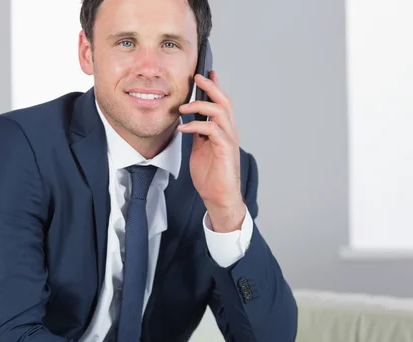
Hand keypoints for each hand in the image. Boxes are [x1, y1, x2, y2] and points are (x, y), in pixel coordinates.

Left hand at [178, 71, 245, 232]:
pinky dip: (196, 126)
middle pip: (224, 102)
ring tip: (183, 107)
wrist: (218, 198)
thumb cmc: (211, 176)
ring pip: (220, 112)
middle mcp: (229, 132)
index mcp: (223, 131)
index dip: (214, 87)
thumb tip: (189, 121)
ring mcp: (229, 140)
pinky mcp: (225, 150)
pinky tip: (183, 127)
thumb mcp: (200, 150)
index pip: (221, 104)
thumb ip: (198, 135)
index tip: (205, 73)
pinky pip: (212, 130)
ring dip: (200, 105)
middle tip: (197, 77)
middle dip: (211, 87)